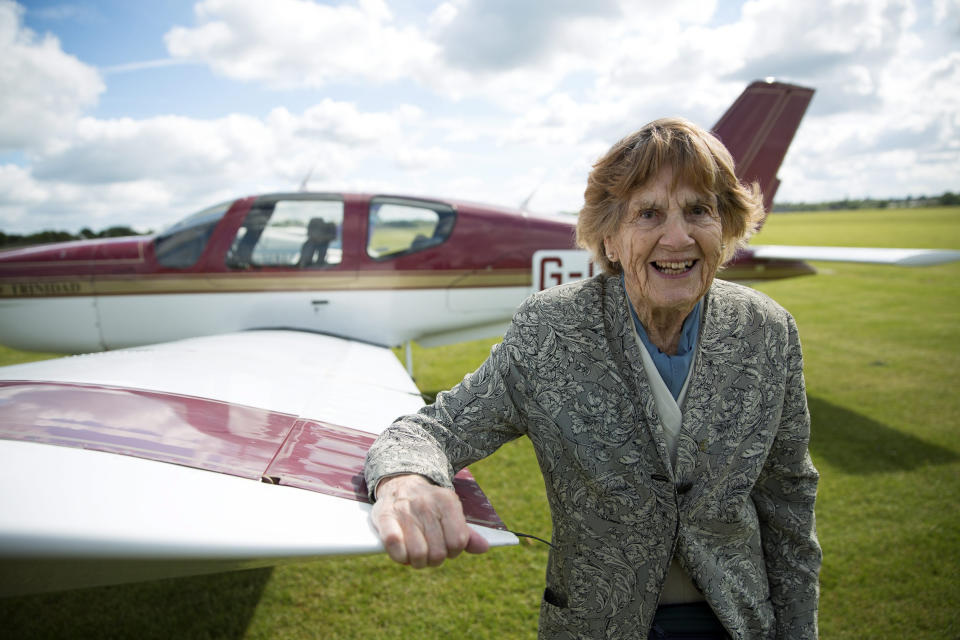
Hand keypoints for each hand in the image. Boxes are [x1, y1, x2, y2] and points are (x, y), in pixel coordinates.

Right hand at [370, 474, 489, 567]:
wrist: (400, 482)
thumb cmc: (429, 505)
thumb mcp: (451, 513)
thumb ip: (467, 533)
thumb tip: (484, 548)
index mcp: (447, 501)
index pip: (458, 541)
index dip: (453, 552)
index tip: (446, 547)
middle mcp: (426, 504)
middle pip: (438, 553)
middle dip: (434, 559)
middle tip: (429, 552)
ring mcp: (404, 509)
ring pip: (418, 554)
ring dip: (417, 562)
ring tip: (415, 554)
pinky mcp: (384, 516)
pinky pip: (394, 545)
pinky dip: (399, 556)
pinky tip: (402, 553)